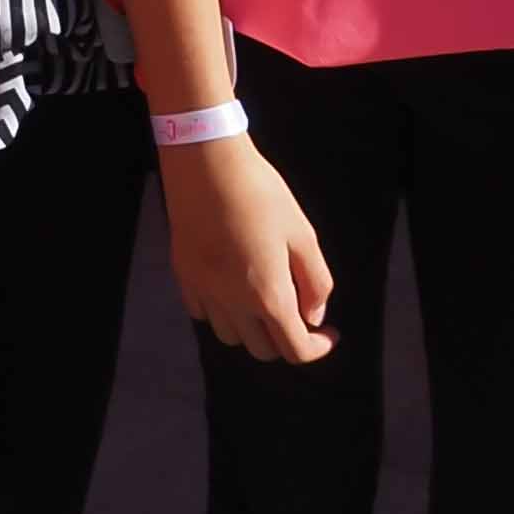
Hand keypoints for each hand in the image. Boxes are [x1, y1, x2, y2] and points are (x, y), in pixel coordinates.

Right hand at [161, 131, 335, 363]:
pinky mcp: (184, 276)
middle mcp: (233, 303)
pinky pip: (203, 313)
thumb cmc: (261, 193)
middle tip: (299, 310)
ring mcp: (204, 291)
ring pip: (231, 337)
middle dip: (286, 339)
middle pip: (263, 350)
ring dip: (253, 329)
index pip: (296, 349)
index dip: (318, 347)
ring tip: (264, 298)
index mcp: (268, 295)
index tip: (329, 333)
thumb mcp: (303, 234)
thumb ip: (316, 282)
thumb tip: (314, 316)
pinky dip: (223, 312)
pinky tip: (232, 286)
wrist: (205, 162)